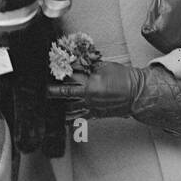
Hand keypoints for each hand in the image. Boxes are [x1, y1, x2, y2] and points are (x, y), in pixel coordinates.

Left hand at [48, 62, 180, 137]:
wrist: (137, 93)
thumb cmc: (123, 77)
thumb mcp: (105, 66)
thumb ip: (89, 65)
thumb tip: (75, 61)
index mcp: (91, 82)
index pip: (70, 76)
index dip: (60, 71)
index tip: (52, 68)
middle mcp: (89, 96)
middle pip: (64, 93)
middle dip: (52, 91)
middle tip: (43, 89)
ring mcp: (91, 107)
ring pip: (69, 108)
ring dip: (58, 105)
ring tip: (48, 102)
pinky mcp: (95, 114)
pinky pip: (78, 118)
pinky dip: (68, 118)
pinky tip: (60, 118)